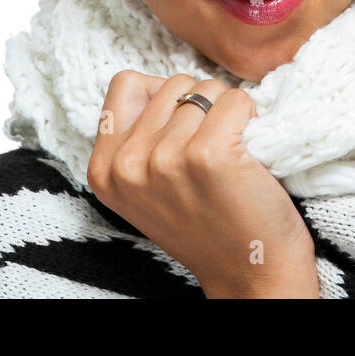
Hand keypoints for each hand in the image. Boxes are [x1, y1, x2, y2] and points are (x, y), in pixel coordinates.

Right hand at [87, 70, 318, 297]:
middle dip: (200, 105)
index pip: (126, 84)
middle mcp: (126, 165)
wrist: (249, 273)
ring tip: (231, 154)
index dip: (161, 96)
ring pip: (207, 88)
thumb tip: (160, 82)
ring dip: (227, 113)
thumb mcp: (145, 186)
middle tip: (211, 148)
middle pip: (172, 82)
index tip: (179, 130)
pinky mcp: (208, 156)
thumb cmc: (206, 222)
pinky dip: (251, 118)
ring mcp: (165, 160)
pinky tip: (248, 153)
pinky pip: (236, 101)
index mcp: (103, 169)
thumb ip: (136, 136)